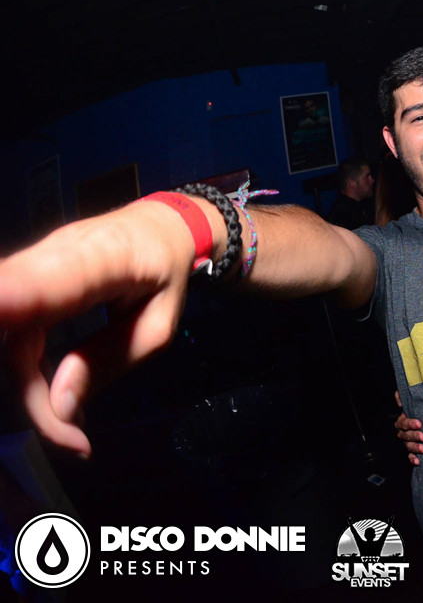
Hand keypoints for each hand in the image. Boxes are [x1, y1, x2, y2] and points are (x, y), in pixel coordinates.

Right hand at [0, 201, 197, 456]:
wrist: (159, 226)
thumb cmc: (166, 269)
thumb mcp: (159, 322)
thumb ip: (110, 359)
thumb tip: (60, 405)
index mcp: (103, 257)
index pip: (47, 280)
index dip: (13, 296)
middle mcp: (54, 256)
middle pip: (16, 333)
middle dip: (32, 394)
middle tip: (74, 439)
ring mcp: (33, 267)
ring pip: (10, 340)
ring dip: (32, 393)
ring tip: (74, 432)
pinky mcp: (25, 282)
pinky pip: (14, 334)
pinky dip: (29, 375)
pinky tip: (60, 404)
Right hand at [394, 391, 422, 465]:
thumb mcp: (418, 402)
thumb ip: (405, 398)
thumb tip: (399, 399)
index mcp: (403, 421)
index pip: (402, 423)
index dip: (409, 423)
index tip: (419, 423)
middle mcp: (404, 432)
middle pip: (405, 435)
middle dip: (413, 436)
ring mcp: (408, 442)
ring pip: (408, 446)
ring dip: (414, 448)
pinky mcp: (413, 451)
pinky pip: (410, 456)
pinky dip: (413, 459)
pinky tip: (417, 461)